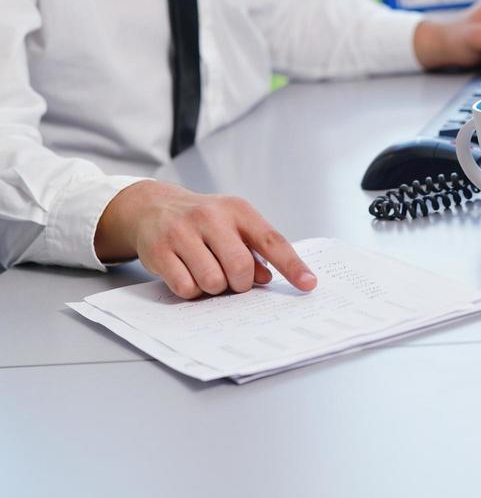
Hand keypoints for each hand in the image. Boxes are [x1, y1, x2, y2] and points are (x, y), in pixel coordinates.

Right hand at [94, 180, 317, 299]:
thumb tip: (267, 278)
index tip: (308, 284)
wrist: (154, 206)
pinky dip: (191, 291)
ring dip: (212, 288)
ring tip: (205, 272)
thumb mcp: (232, 225)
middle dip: (239, 283)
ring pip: (212, 282)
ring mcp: (183, 232)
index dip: (292, 265)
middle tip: (231, 279)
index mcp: (237, 210)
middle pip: (240, 268)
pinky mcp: (160, 250)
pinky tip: (186, 273)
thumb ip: (254, 251)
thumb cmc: (202, 220)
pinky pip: (186, 288)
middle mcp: (211, 217)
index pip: (272, 240)